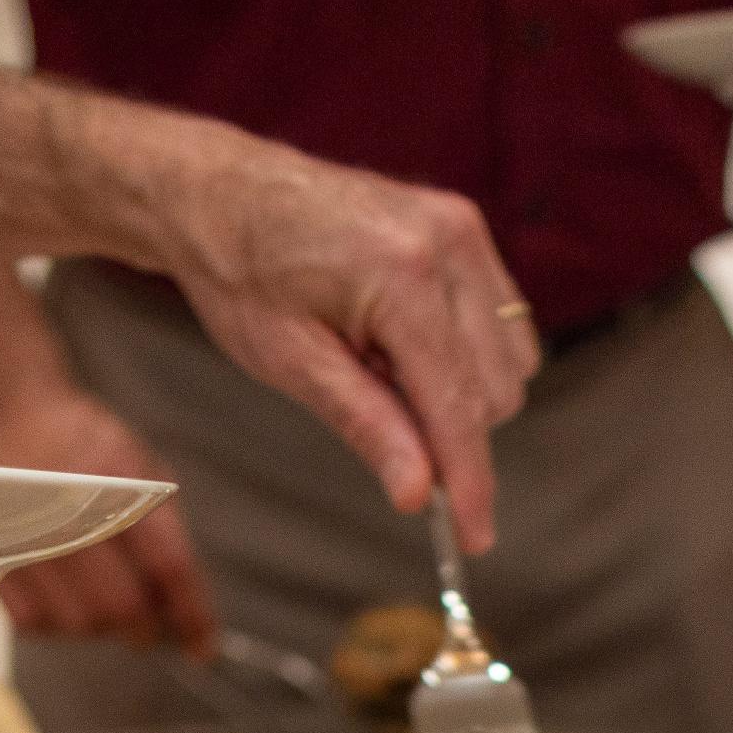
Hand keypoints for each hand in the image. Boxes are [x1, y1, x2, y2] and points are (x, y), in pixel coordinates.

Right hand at [0, 379, 212, 646]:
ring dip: (103, 625)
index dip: (192, 616)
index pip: (168, 569)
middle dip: (146, 627)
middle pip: (122, 609)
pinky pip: (38, 623)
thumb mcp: (141, 469)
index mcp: (116, 485)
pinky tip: (68, 593)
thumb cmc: (84, 444)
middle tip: (152, 622)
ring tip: (106, 596)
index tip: (204, 647)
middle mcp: (68, 516)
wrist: (9, 412)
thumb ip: (166, 536)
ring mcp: (26, 541)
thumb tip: (182, 612)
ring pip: (81, 624)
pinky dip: (60, 621)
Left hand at [132, 125, 538, 553]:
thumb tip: (420, 495)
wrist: (221, 191)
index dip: (469, 484)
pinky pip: (501, 323)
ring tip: (378, 363)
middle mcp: (449, 245)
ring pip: (511, 361)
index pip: (459, 407)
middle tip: (369, 399)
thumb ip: (367, 426)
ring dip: (460, 390)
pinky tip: (400, 340)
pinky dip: (465, 354)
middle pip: (496, 391)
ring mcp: (462, 230)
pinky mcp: (464, 227)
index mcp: (403, 276)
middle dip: (449, 427)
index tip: (475, 541)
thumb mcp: (291, 362)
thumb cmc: (242, 273)